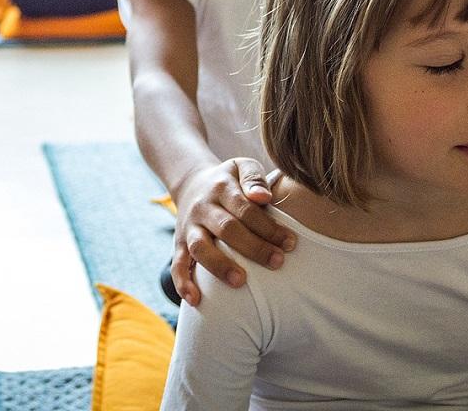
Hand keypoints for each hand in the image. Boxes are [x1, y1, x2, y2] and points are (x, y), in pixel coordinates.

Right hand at [171, 158, 296, 306]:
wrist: (192, 182)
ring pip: (200, 247)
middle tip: (277, 262)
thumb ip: (254, 178)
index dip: (268, 226)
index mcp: (221, 188)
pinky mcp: (179, 243)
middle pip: (226, 228)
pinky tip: (196, 300)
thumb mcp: (242, 167)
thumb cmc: (229, 180)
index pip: (245, 208)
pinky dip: (183, 283)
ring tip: (240, 282)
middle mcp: (203, 207)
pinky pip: (177, 264)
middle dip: (253, 247)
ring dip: (219, 266)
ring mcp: (189, 226)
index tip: (290, 242)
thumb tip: (263, 198)